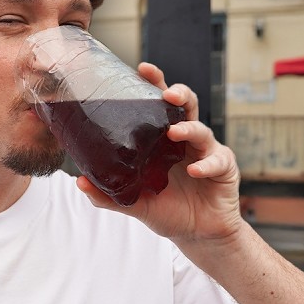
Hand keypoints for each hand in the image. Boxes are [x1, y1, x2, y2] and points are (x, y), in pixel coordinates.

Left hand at [76, 62, 245, 242]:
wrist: (196, 235)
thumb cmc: (167, 211)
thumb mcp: (134, 203)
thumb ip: (108, 194)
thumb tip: (79, 182)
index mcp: (162, 140)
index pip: (158, 105)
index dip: (153, 84)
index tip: (143, 69)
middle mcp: (185, 139)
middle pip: (186, 105)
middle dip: (178, 94)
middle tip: (166, 94)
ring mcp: (206, 151)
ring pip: (201, 129)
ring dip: (188, 128)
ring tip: (174, 133)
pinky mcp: (224, 166)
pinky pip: (217, 160)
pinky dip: (206, 163)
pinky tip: (194, 171)